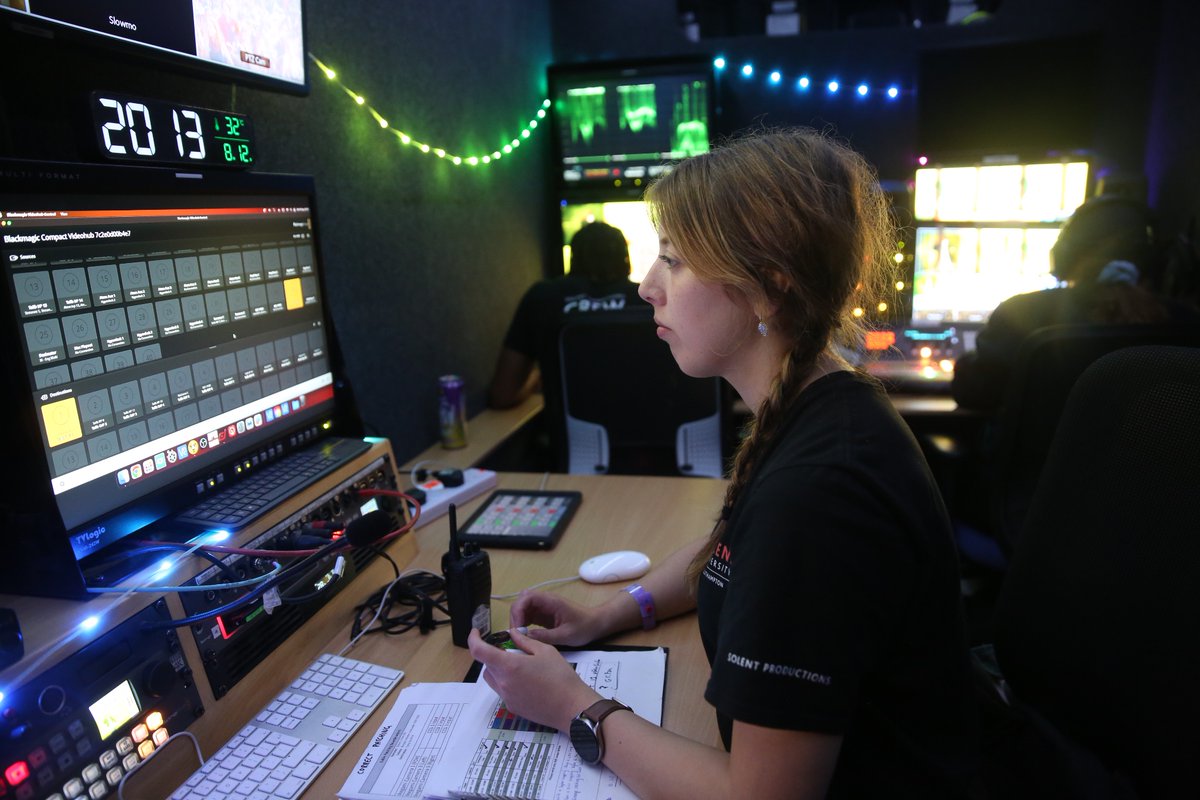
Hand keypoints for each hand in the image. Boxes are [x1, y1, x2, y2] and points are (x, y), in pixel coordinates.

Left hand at [467, 627, 599, 730]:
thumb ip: (525, 641)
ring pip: (493, 679)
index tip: (477, 632)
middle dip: (494, 655)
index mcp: (509, 666)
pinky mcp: (513, 708)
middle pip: (487, 665)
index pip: (479, 651)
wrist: (571, 707)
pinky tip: (528, 682)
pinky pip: (503, 691)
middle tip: (512, 650)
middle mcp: (503, 683)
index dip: (473, 639)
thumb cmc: (561, 676)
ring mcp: (506, 698)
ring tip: (521, 666)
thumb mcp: (546, 651)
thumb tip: (512, 635)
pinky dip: (508, 682)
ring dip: (499, 669)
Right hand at [508, 590, 605, 646]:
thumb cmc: (584, 627)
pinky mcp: (543, 615)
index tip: (517, 629)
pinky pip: (527, 616)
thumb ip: (546, 636)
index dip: (518, 612)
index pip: (526, 598)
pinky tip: (524, 636)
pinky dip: (522, 625)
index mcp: (550, 601)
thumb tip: (525, 637)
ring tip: (518, 637)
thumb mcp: (566, 635)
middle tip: (515, 636)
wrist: (595, 624)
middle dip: (515, 617)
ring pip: (522, 609)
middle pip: (521, 602)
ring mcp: (543, 607)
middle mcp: (544, 601)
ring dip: (517, 622)